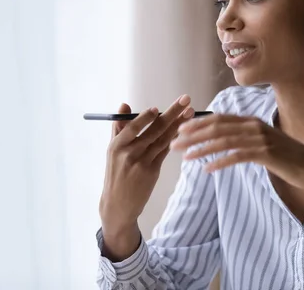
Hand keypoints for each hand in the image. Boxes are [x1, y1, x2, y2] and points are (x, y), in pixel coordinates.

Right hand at [99, 95, 193, 260]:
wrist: (118, 204)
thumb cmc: (116, 172)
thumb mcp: (112, 150)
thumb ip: (119, 127)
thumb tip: (124, 104)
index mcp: (116, 145)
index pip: (133, 127)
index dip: (146, 118)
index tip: (157, 108)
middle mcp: (129, 154)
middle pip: (154, 130)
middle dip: (172, 113)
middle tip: (185, 100)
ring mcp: (142, 163)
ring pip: (163, 140)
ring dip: (179, 124)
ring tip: (191, 112)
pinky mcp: (152, 172)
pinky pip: (165, 151)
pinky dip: (175, 140)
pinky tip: (184, 129)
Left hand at [170, 114, 303, 195]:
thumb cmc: (286, 157)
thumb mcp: (263, 143)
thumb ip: (244, 138)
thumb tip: (223, 140)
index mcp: (252, 121)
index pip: (219, 118)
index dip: (198, 123)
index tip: (180, 130)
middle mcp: (254, 126)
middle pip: (217, 127)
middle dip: (193, 135)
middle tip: (174, 144)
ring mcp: (260, 139)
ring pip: (224, 141)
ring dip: (202, 149)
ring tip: (185, 158)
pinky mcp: (266, 154)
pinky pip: (237, 156)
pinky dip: (220, 161)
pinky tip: (207, 169)